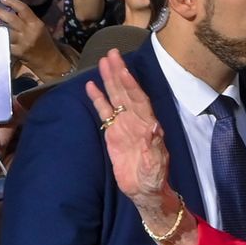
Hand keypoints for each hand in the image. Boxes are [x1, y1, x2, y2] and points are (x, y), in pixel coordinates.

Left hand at [0, 0, 71, 78]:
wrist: (50, 63)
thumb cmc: (45, 44)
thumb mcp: (40, 29)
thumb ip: (27, 20)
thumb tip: (11, 9)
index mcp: (36, 24)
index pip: (23, 9)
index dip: (11, 2)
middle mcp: (29, 32)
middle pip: (11, 19)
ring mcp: (22, 42)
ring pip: (5, 31)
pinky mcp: (17, 52)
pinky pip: (4, 43)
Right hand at [86, 48, 169, 203]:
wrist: (144, 191)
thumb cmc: (153, 179)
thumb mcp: (155, 165)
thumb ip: (154, 147)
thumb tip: (154, 128)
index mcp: (149, 126)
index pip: (139, 101)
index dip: (132, 85)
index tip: (124, 69)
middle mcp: (137, 121)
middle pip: (127, 93)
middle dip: (120, 73)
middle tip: (112, 53)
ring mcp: (125, 125)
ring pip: (116, 98)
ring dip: (110, 80)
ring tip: (102, 61)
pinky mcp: (114, 133)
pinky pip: (105, 111)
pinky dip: (98, 98)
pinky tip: (91, 85)